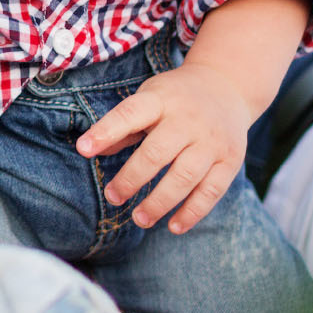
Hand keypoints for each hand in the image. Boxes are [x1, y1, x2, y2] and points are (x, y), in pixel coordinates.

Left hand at [74, 61, 253, 233]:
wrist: (226, 86)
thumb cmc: (176, 98)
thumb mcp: (148, 98)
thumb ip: (122, 125)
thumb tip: (89, 149)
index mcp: (161, 99)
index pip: (130, 114)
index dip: (106, 132)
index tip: (83, 149)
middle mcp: (189, 120)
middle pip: (157, 153)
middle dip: (132, 179)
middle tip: (113, 197)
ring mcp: (212, 141)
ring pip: (185, 177)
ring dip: (160, 203)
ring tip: (139, 219)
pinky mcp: (230, 161)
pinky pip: (211, 192)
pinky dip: (192, 212)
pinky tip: (173, 227)